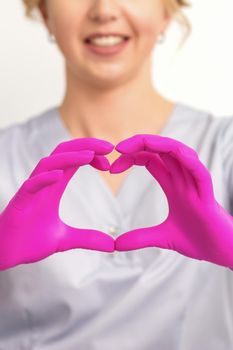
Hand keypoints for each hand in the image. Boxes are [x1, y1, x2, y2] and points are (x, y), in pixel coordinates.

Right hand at [0, 138, 114, 270]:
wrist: (6, 254)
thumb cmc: (30, 240)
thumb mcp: (65, 239)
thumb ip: (88, 238)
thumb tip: (111, 245)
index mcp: (54, 187)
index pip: (73, 161)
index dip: (91, 155)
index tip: (109, 161)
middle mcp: (43, 183)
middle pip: (63, 153)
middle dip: (86, 145)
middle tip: (109, 147)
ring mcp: (31, 191)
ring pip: (47, 164)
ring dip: (69, 157)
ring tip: (89, 155)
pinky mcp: (19, 202)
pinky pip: (30, 185)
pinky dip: (44, 178)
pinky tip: (59, 175)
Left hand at [111, 134, 232, 268]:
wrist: (222, 253)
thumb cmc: (199, 240)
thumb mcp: (162, 238)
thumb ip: (140, 238)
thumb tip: (116, 244)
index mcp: (173, 186)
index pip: (151, 160)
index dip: (131, 158)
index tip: (112, 168)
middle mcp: (184, 180)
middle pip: (162, 150)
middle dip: (140, 144)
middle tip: (117, 149)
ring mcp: (196, 186)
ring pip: (181, 154)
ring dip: (160, 145)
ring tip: (138, 144)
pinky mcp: (208, 196)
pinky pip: (201, 173)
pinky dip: (189, 162)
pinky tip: (177, 155)